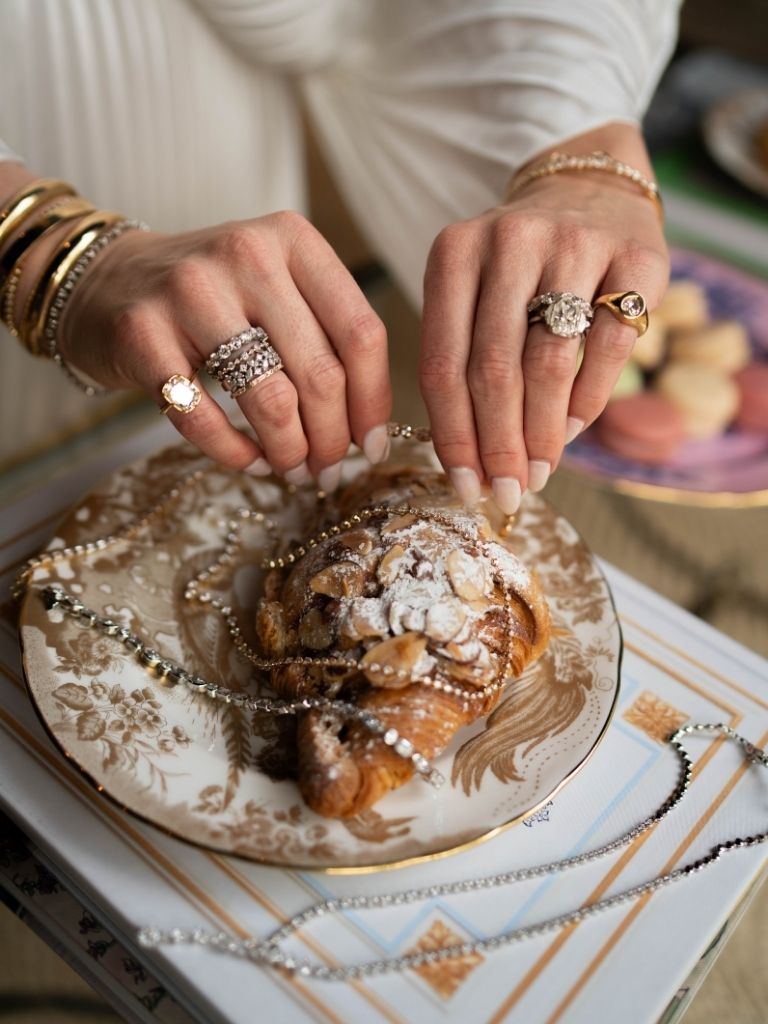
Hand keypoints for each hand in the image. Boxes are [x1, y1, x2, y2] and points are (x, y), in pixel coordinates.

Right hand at [60, 212, 391, 486]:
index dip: (373, 401)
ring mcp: (189, 291)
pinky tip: (252, 461)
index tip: (372, 445)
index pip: (361, 332)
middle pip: (320, 373)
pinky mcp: (142, 334)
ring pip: (271, 399)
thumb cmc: (214, 298)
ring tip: (293, 470)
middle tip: (330, 471)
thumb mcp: (277, 290)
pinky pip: (205, 418)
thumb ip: (325, 338)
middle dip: (333, 440)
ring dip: (290, 452)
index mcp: (294, 240)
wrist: (108, 282)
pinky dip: (237, 454)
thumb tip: (368, 427)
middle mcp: (246, 255)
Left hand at [419, 128, 668, 511]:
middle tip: (506, 493)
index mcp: (455, 253)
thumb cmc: (518, 268)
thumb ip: (465, 362)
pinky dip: (587, 402)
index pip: (443, 362)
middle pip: (494, 369)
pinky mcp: (637, 256)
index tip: (464, 485)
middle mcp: (511, 240)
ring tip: (538, 473)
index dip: (453, 434)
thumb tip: (474, 465)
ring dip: (542, 434)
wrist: (589, 192)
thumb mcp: (472, 294)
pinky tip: (571, 430)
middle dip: (498, 445)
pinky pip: (608, 350)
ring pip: (550, 364)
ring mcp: (576, 242)